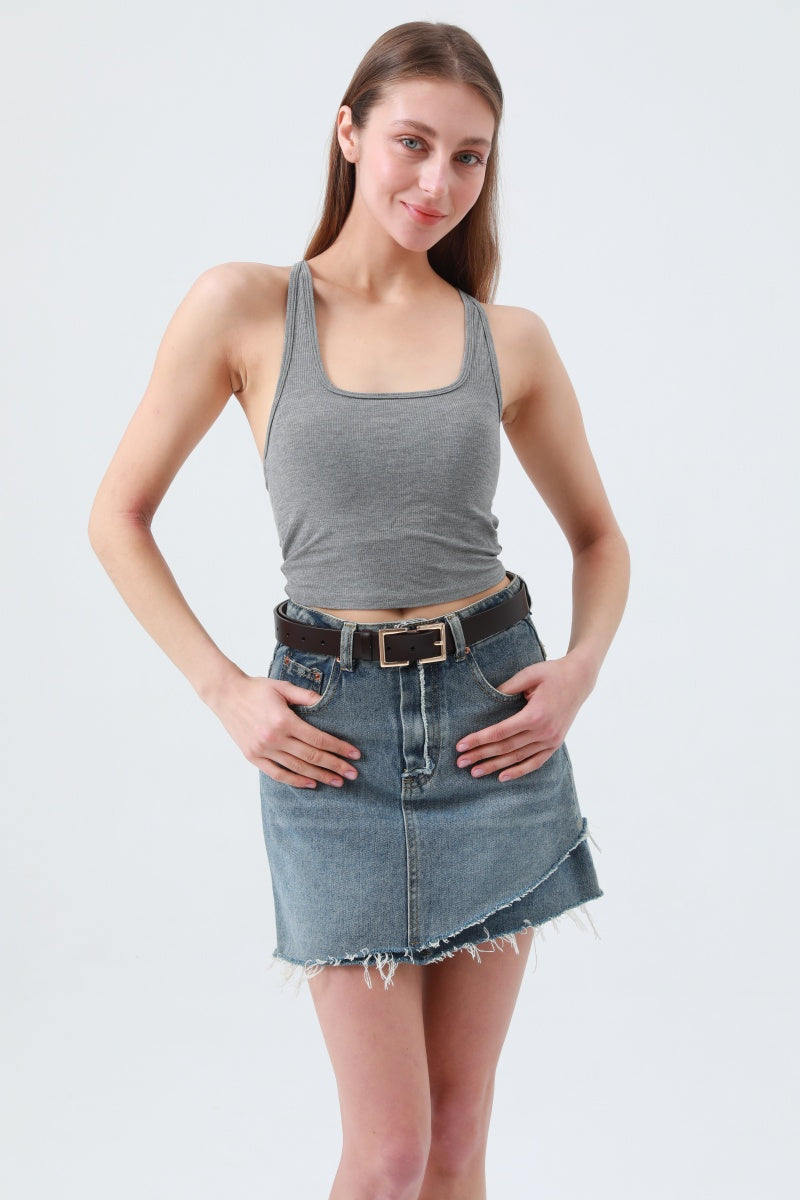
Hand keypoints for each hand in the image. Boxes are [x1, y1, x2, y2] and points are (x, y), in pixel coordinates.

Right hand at [209, 669, 361, 788]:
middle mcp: (274, 738)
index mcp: (284, 720)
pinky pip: (277, 774)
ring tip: (337, 782)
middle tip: (353, 774)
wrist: (226, 695)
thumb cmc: (256, 689)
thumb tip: (327, 702)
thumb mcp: (283, 687)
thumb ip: (306, 696)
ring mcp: (262, 750)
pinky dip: (295, 780)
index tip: (354, 755)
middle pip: (311, 756)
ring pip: (297, 768)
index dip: (338, 748)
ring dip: (320, 776)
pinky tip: (311, 783)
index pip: (318, 739)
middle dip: (335, 766)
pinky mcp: (253, 757)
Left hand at [455, 653, 592, 781]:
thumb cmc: (552, 673)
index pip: (500, 732)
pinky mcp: (556, 744)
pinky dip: (519, 771)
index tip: (461, 745)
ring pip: (518, 758)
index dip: (479, 740)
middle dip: (481, 755)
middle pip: (505, 748)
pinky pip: (535, 762)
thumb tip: (486, 698)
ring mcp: (551, 740)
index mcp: (535, 715)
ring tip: (475, 772)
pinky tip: (502, 777)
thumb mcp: (529, 674)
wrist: (579, 679)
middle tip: (460, 762)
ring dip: (495, 766)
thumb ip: (507, 688)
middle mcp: (543, 732)